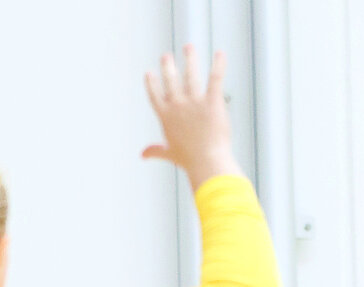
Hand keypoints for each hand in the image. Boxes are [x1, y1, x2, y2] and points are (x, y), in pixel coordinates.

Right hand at [143, 45, 240, 189]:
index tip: (149, 73)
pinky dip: (219, 65)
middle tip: (167, 56)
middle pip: (170, 80)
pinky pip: (215, 78)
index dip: (151, 83)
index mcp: (165, 116)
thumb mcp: (169, 154)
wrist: (207, 162)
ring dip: (189, 58)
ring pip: (191, 74)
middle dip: (168, 66)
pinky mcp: (212, 101)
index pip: (155, 95)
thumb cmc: (189, 161)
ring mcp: (194, 101)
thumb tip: (142, 154)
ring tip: (189, 47)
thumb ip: (155, 150)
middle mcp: (177, 105)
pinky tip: (220, 54)